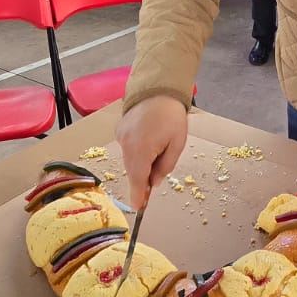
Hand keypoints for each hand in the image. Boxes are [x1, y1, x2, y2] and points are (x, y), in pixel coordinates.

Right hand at [116, 95, 187, 209]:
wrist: (158, 88)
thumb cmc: (172, 116)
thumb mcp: (177, 143)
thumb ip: (165, 166)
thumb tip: (154, 182)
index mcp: (141, 150)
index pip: (138, 179)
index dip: (138, 195)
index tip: (138, 208)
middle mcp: (126, 145)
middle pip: (133, 170)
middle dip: (141, 180)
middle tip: (150, 190)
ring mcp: (121, 136)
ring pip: (129, 160)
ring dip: (140, 165)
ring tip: (156, 155)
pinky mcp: (120, 130)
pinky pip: (127, 148)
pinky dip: (136, 152)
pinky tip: (148, 143)